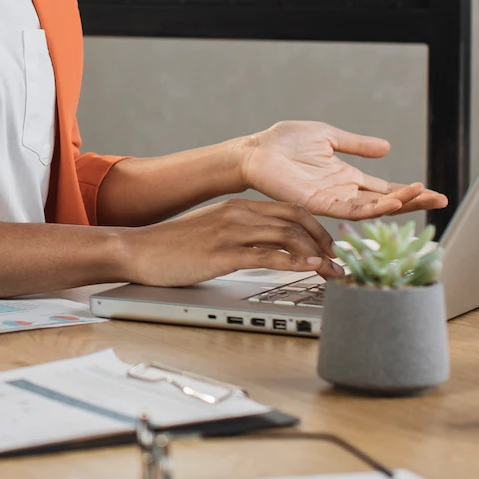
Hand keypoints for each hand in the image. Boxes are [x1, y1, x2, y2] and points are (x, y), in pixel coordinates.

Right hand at [120, 199, 336, 288]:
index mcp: (237, 207)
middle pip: (296, 220)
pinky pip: (267, 256)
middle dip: (324, 240)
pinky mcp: (222, 254)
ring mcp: (230, 233)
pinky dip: (294, 262)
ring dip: (316, 255)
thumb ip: (238, 233)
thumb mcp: (211, 230)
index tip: (330, 246)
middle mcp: (237, 215)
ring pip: (287, 236)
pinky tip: (309, 269)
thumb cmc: (172, 246)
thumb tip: (265, 247)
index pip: (289, 209)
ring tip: (332, 271)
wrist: (138, 251)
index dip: (317, 227)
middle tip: (339, 260)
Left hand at [239, 121, 449, 219]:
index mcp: (347, 178)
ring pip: (372, 209)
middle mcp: (343, 192)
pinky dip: (371, 207)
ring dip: (398, 204)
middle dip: (413, 202)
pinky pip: (349, 210)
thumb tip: (387, 147)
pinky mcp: (318, 203)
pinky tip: (390, 203)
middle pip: (385, 202)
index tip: (433, 192)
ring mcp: (332, 200)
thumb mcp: (330, 138)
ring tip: (421, 197)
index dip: (409, 192)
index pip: (385, 189)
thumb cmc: (285, 143)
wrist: (257, 150)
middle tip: (440, 200)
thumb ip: (358, 145)